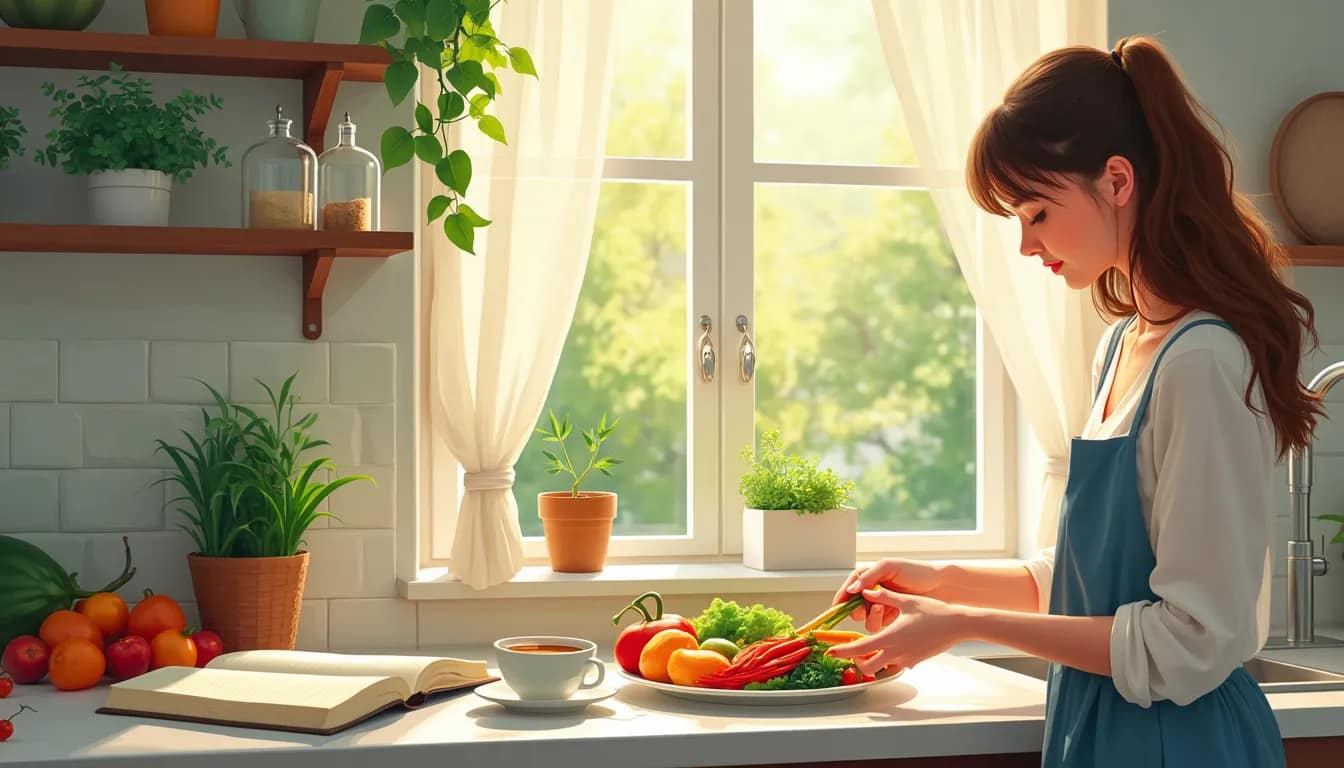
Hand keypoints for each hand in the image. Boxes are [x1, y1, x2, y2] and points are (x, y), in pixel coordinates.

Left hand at [826, 588, 971, 674]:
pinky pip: (896, 664)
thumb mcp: (906, 601)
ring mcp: (906, 659)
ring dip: (872, 661)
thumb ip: (883, 597)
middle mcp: (895, 652)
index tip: (830, 651)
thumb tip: (866, 591)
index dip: (841, 651)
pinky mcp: (915, 661)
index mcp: (889, 637)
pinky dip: (889, 659)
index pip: (858, 649)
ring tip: (872, 647)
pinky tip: (895, 646)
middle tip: (854, 650)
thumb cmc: (933, 612)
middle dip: (856, 661)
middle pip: (866, 667)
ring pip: (881, 668)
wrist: (957, 625)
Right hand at [833, 559, 942, 632]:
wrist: (941, 587)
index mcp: (869, 578)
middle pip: (854, 608)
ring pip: (866, 620)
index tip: (836, 608)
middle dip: (858, 608)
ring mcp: (882, 607)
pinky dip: (881, 625)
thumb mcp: (889, 567)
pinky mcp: (892, 620)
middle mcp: (873, 593)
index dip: (841, 599)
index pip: (848, 590)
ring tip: (883, 608)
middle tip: (870, 604)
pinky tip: (890, 617)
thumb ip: (869, 576)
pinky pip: (879, 628)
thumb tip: (851, 589)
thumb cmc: (916, 572)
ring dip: (871, 616)